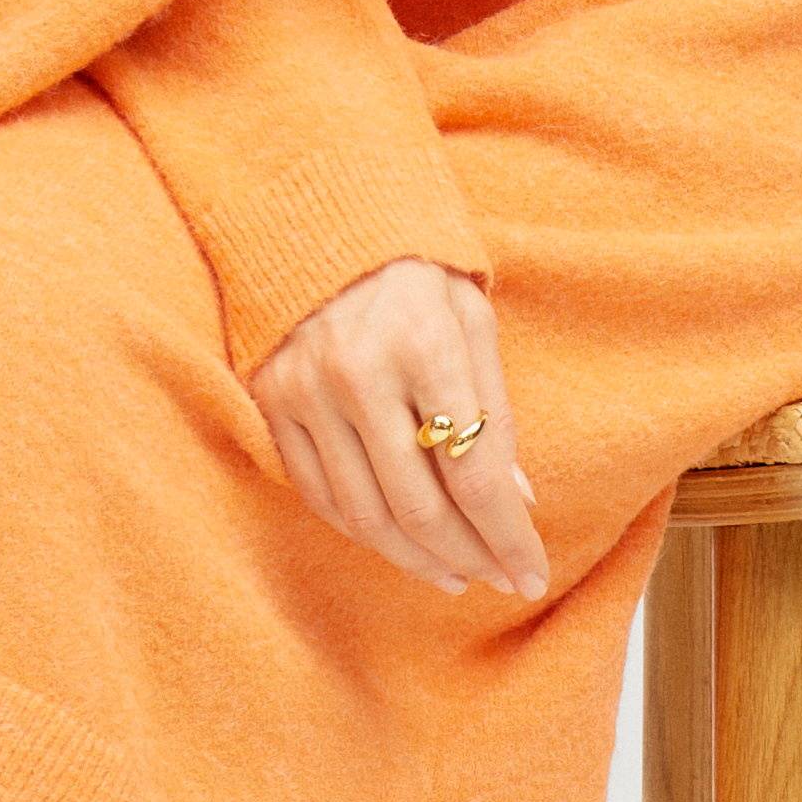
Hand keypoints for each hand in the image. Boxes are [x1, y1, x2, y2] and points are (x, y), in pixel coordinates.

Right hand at [248, 261, 548, 600]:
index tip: (532, 575)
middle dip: (468, 557)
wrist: (319, 221)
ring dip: (415, 560)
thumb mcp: (474, 322)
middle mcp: (357, 373)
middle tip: (496, 580)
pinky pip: (317, 494)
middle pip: (419, 507)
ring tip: (454, 575)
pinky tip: (398, 543)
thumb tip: (515, 502)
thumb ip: (496, 412)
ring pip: (364, 515)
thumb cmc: (416, 274)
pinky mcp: (269, 403)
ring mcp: (304, 392)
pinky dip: (362, 531)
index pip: (473, 473)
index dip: (508, 537)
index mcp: (423, 345)